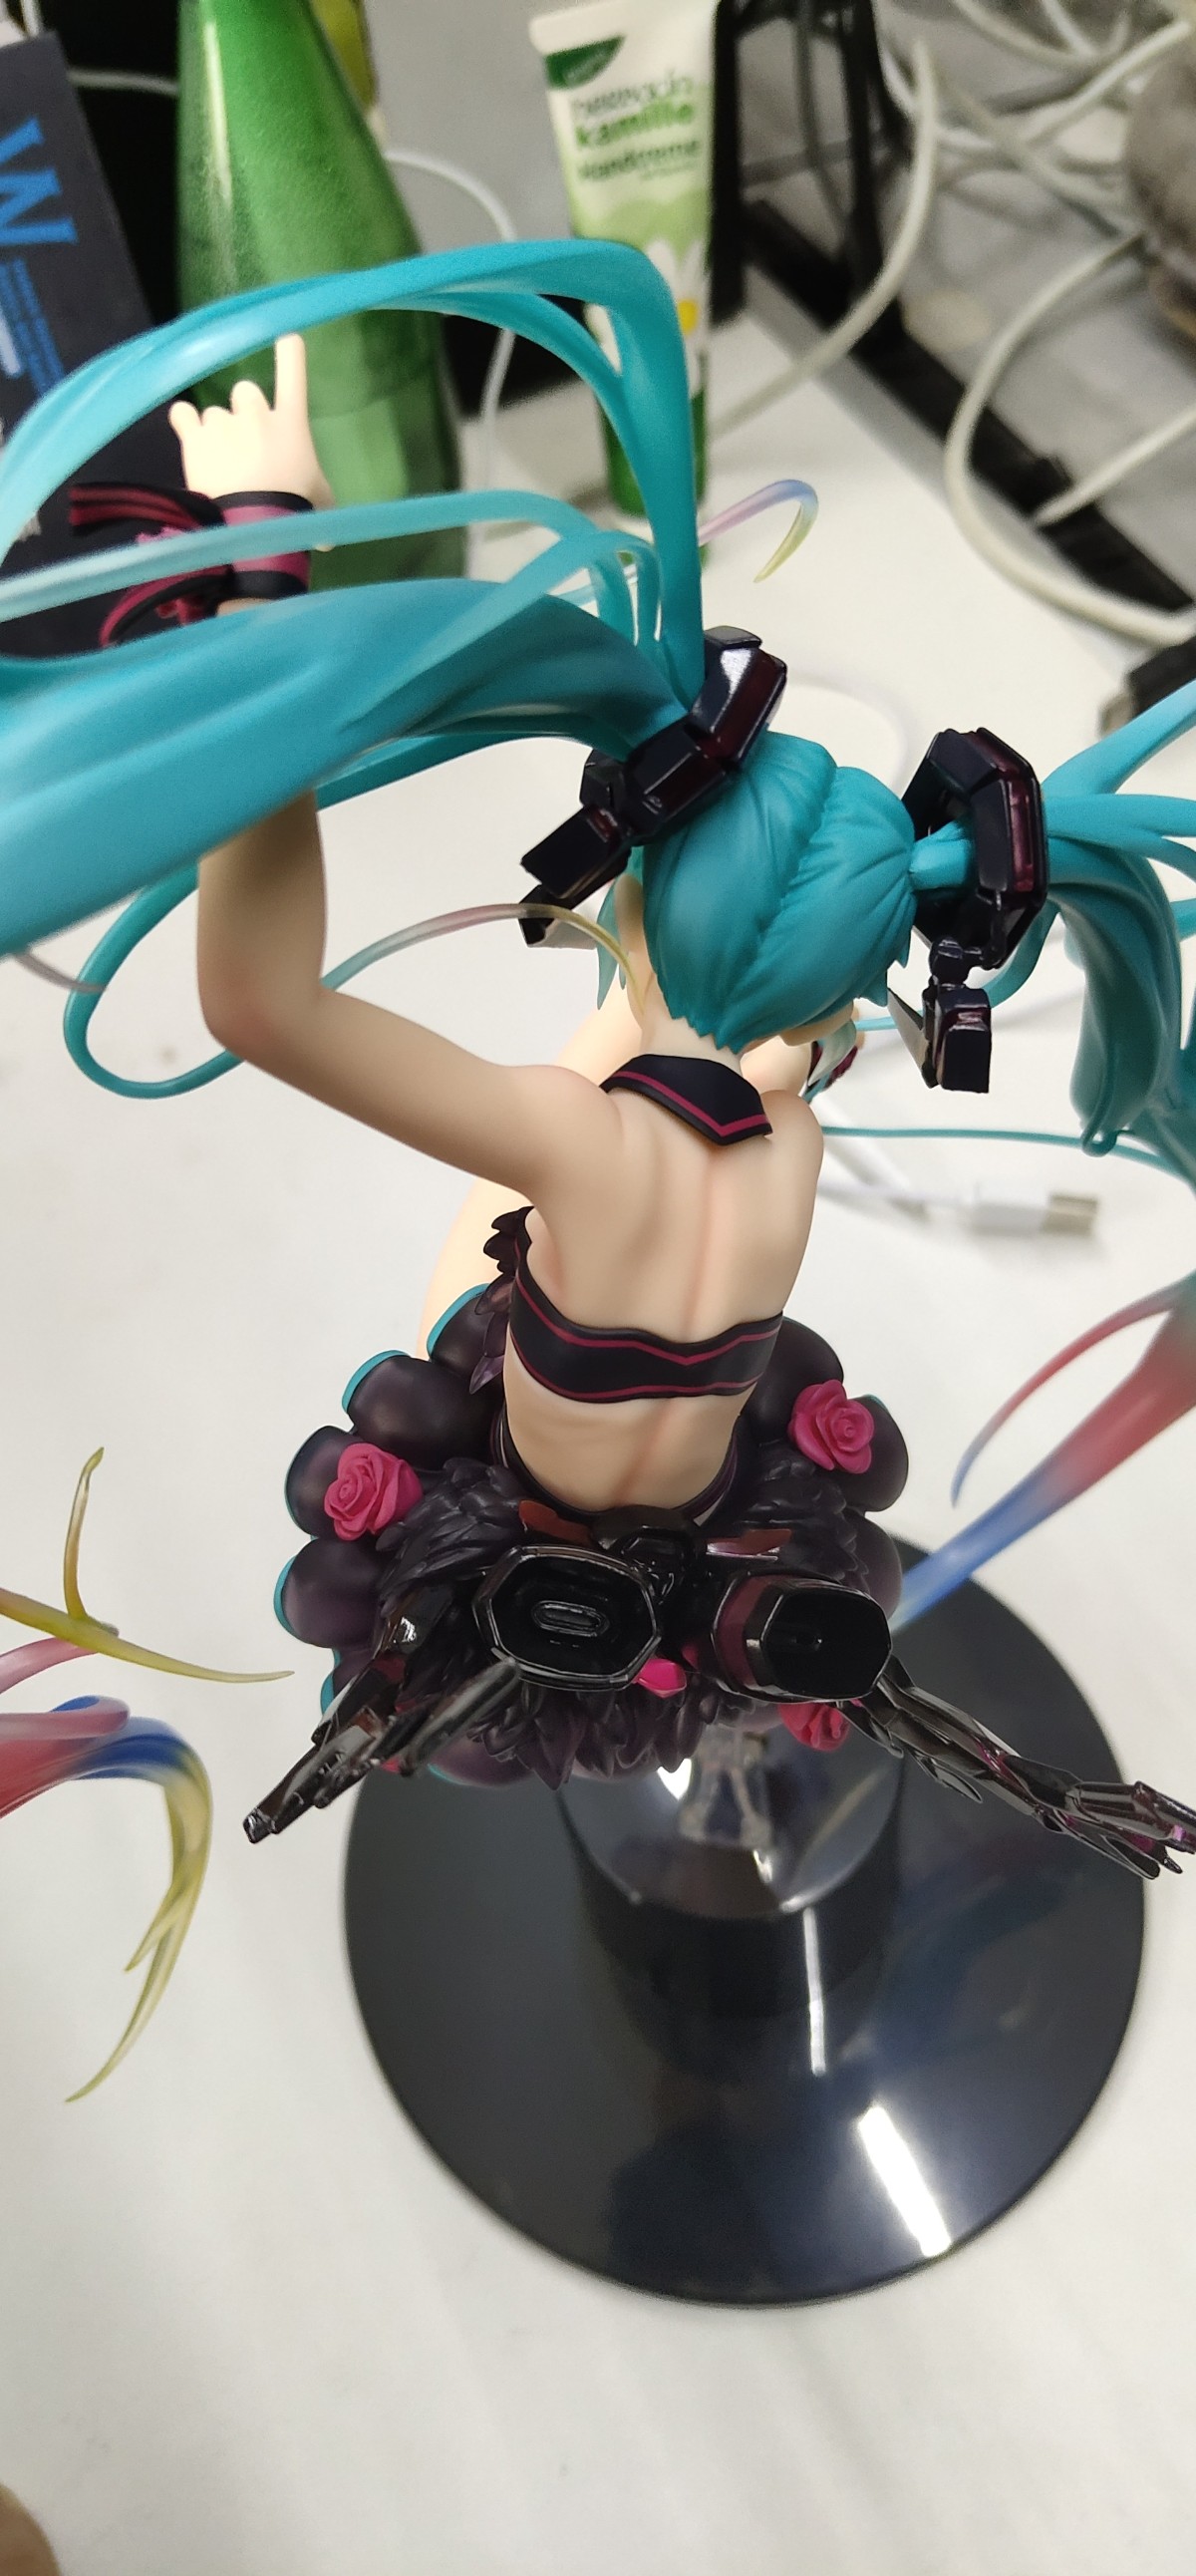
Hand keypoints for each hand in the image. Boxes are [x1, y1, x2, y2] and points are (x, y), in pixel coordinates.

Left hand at [169, 335, 332, 507]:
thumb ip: (317, 494)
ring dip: (216, 431)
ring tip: (220, 465)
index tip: (287, 338)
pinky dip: (185, 422)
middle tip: (244, 445)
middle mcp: (256, 413)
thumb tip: (323, 529)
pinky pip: (182, 414)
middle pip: (245, 390)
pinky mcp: (195, 438)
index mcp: (291, 422)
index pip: (293, 373)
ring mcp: (223, 422)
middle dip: (244, 412)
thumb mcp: (320, 500)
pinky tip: (189, 436)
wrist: (256, 523)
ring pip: (214, 413)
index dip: (289, 353)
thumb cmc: (296, 510)